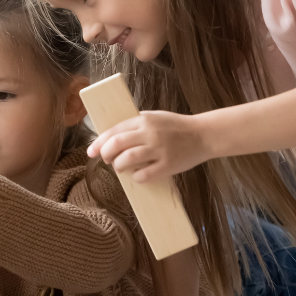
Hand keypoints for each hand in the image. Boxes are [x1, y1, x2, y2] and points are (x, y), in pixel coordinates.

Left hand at [87, 111, 211, 182]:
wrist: (204, 134)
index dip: (99, 142)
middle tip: (106, 160)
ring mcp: (159, 150)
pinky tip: (138, 176)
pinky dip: (137, 177)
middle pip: (116, 144)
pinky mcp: (168, 165)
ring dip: (119, 166)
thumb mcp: (155, 118)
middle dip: (106, 154)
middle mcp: (149, 133)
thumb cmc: (176, 127)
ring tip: (120, 168)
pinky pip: (144, 175)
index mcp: (144, 120)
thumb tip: (113, 137)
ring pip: (127, 160)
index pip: (114, 131)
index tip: (92, 151)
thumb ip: (136, 125)